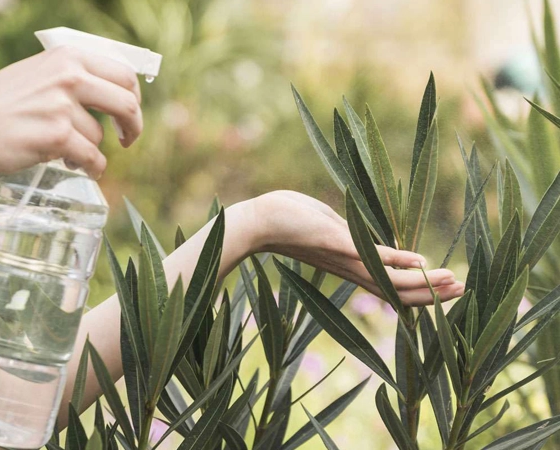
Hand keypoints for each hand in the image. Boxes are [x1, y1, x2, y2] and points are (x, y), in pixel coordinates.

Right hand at [0, 46, 142, 179]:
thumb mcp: (34, 76)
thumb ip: (70, 78)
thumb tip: (113, 92)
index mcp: (66, 57)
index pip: (123, 73)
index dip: (133, 97)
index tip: (130, 112)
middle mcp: (68, 77)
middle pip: (127, 103)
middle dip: (133, 126)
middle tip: (128, 140)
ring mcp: (63, 106)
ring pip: (100, 137)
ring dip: (88, 149)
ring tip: (64, 151)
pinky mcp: (58, 137)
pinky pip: (93, 159)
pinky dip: (89, 168)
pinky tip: (73, 166)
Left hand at [251, 191, 464, 304]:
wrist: (258, 221)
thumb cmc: (288, 218)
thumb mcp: (327, 227)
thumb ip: (347, 234)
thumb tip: (357, 232)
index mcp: (350, 266)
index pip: (391, 286)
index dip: (420, 291)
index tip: (448, 288)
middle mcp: (350, 270)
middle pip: (398, 291)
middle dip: (432, 293)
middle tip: (464, 291)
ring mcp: (345, 259)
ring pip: (392, 280)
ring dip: (425, 283)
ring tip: (455, 282)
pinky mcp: (337, 244)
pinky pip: (373, 257)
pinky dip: (398, 262)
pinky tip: (422, 263)